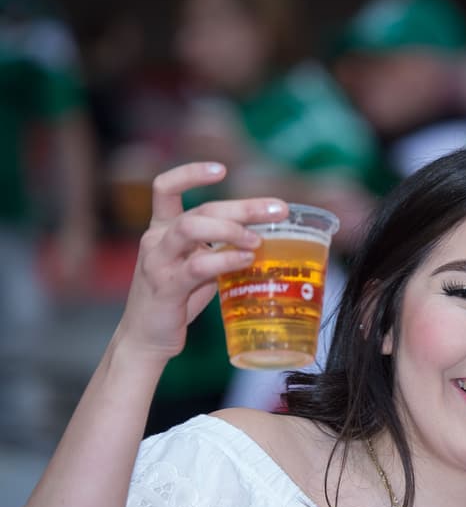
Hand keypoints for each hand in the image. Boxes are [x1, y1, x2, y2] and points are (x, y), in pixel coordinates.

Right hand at [115, 162, 285, 363]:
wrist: (147, 338)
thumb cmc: (177, 299)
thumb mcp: (198, 265)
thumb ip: (220, 248)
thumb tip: (265, 235)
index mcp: (162, 229)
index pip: (164, 187)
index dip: (190, 172)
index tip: (222, 168)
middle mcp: (156, 239)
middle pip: (199, 209)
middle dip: (242, 206)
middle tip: (277, 210)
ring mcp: (158, 262)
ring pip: (191, 228)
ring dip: (231, 229)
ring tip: (258, 241)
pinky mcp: (166, 287)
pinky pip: (197, 266)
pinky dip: (225, 259)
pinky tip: (246, 259)